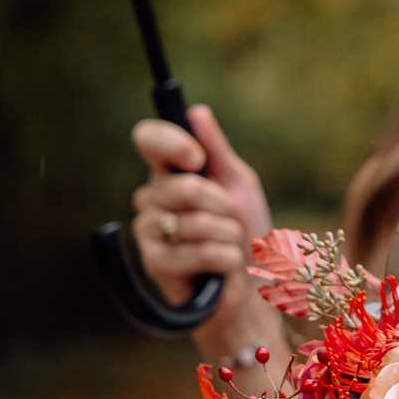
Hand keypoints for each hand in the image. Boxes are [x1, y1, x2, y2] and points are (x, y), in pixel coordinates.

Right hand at [130, 105, 273, 360]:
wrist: (251, 286)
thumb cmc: (245, 232)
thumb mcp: (239, 185)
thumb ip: (217, 150)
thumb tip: (196, 112)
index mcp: (169, 173)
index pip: (147, 139)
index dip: (171, 143)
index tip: (197, 159)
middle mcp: (151, 199)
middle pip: (181, 185)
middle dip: (220, 204)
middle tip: (229, 219)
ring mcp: (149, 232)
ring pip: (196, 222)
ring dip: (228, 235)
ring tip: (228, 246)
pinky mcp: (155, 264)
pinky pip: (200, 252)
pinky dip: (227, 259)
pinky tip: (223, 268)